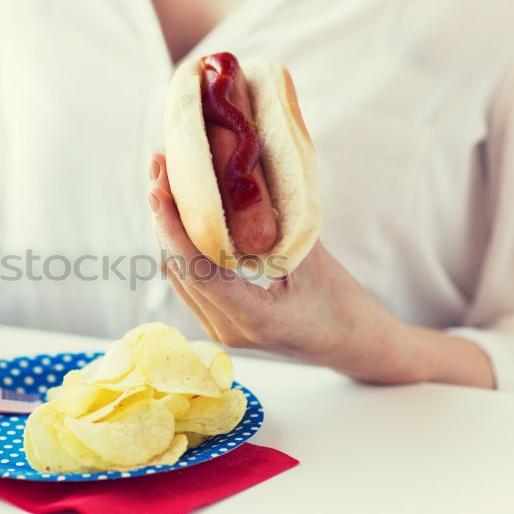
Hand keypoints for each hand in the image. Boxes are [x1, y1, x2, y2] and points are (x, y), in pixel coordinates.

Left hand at [147, 154, 493, 386]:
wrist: (355, 347)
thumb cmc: (344, 305)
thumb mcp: (316, 260)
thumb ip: (280, 223)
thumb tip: (250, 173)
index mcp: (253, 319)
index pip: (198, 270)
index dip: (173, 228)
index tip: (159, 189)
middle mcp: (228, 330)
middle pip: (180, 269)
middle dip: (164, 217)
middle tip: (158, 166)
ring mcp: (220, 331)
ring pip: (179, 275)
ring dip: (167, 229)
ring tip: (162, 179)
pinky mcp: (219, 324)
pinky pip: (189, 282)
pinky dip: (181, 246)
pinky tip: (177, 212)